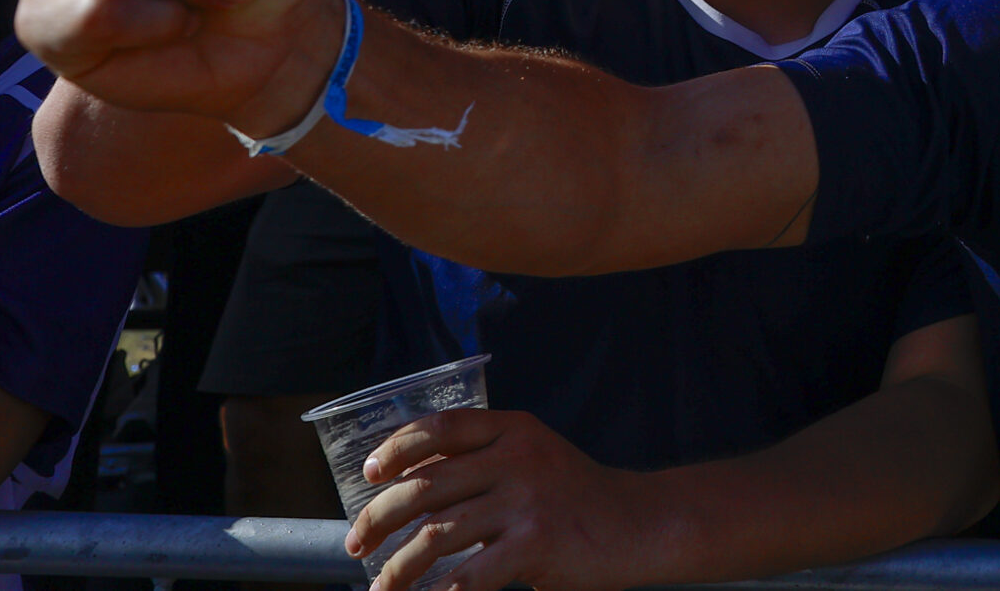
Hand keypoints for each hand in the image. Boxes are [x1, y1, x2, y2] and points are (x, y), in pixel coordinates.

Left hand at [347, 408, 650, 590]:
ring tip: (381, 588)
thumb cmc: (579, 498)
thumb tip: (410, 485)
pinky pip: (467, 576)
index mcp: (514, 430)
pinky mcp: (535, 543)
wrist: (643, 524)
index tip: (369, 475)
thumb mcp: (536, 460)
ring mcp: (526, 500)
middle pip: (425, 485)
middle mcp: (518, 457)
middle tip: (356, 544)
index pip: (442, 426)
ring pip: (436, 536)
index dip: (397, 448)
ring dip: (396, 569)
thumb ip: (487, 462)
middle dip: (378, 518)